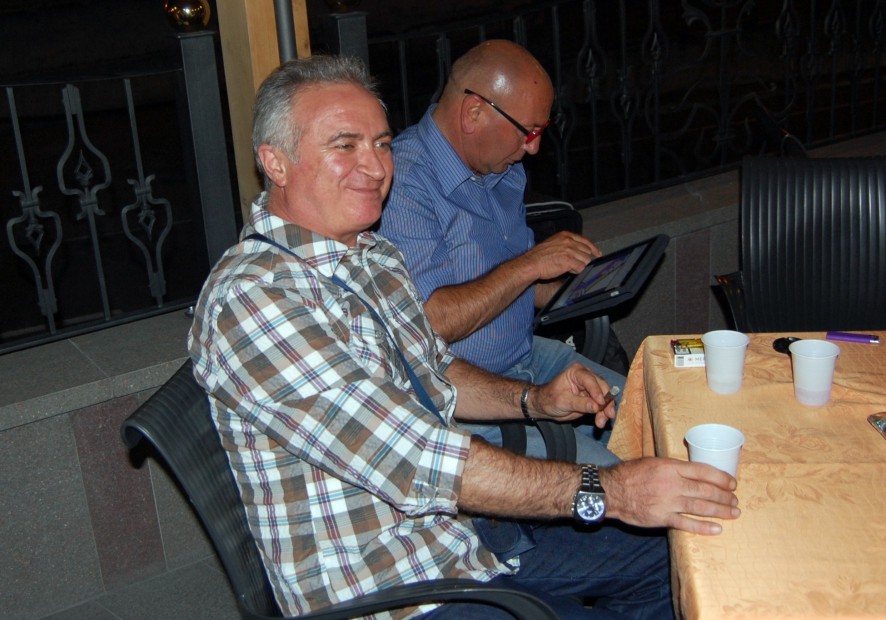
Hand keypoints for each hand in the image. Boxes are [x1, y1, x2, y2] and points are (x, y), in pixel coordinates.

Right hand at [522, 231, 600, 281]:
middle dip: (582, 259)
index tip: (597, 253)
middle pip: (587, 251)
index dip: (593, 248)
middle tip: (572, 263)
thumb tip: (579, 250)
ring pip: (585, 260)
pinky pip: (580, 268)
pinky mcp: (569, 261)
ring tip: (567, 267)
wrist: (531, 263)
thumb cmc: (540, 256)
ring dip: (578, 265)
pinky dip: (575, 271)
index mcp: (565, 235)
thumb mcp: (554, 243)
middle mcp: (569, 241)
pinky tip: (567, 270)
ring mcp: (569, 250)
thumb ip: (567, 244)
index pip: (585, 240)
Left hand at [531, 362, 615, 426]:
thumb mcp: (563, 402)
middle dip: (606, 402)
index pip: (590, 380)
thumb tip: (597, 407)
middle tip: (607, 415)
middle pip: (603, 387)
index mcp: (577, 372)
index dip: (597, 392)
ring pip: (606, 397)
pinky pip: (603, 405)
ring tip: (601, 422)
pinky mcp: (594, 398)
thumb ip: (581, 404)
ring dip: (606, 410)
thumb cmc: (550, 399)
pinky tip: (601, 421)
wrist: (546, 406)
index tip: (601, 404)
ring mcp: (592, 387)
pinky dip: (604, 413)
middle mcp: (587, 376)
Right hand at [600, 458, 740, 534]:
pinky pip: (687, 524)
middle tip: (735, 500)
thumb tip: (692, 471)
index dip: (721, 477)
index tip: (732, 483)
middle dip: (724, 496)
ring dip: (720, 510)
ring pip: (700, 507)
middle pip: (706, 490)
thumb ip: (672, 467)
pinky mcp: (662, 518)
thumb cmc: (630, 474)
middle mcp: (672, 484)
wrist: (611, 490)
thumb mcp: (652, 462)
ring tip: (733, 513)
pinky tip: (717, 528)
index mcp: (671, 467)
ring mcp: (668, 502)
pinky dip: (703, 527)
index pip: (703, 471)